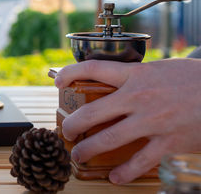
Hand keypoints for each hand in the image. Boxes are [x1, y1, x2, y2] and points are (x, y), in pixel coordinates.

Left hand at [54, 58, 200, 183]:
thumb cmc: (193, 78)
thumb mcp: (160, 68)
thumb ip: (135, 76)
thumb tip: (113, 82)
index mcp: (136, 74)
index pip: (94, 68)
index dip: (71, 73)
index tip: (58, 82)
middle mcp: (139, 96)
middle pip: (92, 112)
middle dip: (72, 124)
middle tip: (65, 131)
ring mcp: (152, 121)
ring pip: (109, 139)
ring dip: (88, 149)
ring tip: (78, 155)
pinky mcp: (168, 142)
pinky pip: (140, 161)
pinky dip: (124, 172)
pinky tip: (115, 177)